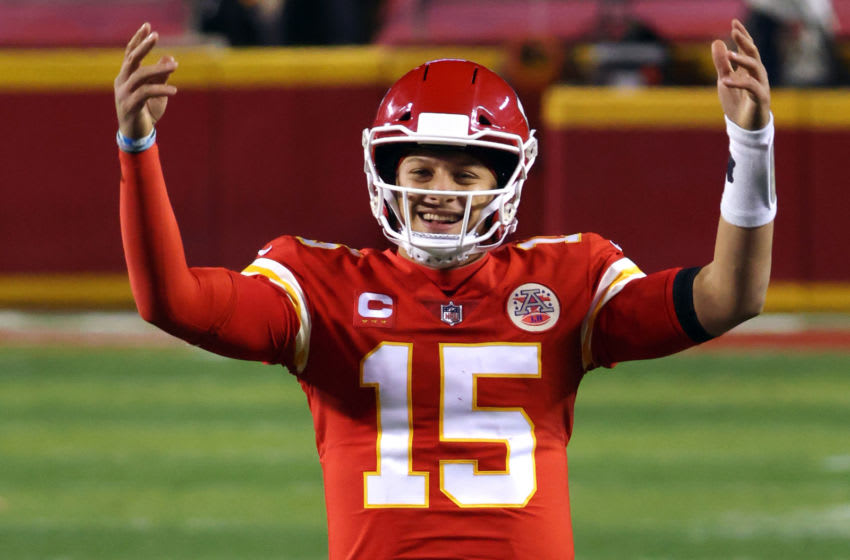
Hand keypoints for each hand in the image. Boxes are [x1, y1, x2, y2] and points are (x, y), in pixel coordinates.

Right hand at [114, 23, 177, 138]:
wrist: (137, 135)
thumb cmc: (147, 112)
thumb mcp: (158, 92)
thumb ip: (162, 76)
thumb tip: (170, 58)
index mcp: (126, 76)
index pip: (130, 53)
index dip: (138, 39)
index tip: (148, 25)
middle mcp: (122, 82)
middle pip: (131, 59)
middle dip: (143, 46)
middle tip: (156, 35)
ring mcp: (123, 94)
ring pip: (140, 76)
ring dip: (158, 69)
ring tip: (175, 66)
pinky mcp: (130, 106)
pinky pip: (145, 93)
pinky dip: (161, 90)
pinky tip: (174, 90)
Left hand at [711, 19, 770, 130]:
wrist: (745, 127)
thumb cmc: (737, 103)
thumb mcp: (724, 80)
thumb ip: (722, 63)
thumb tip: (717, 42)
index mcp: (749, 69)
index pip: (748, 47)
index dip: (742, 35)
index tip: (734, 22)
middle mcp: (757, 74)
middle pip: (753, 53)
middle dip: (745, 41)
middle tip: (734, 30)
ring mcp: (761, 85)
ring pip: (755, 67)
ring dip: (742, 60)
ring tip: (729, 55)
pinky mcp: (761, 98)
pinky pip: (751, 87)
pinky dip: (738, 83)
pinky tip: (724, 81)